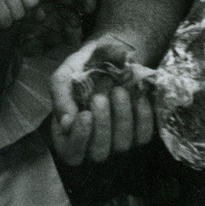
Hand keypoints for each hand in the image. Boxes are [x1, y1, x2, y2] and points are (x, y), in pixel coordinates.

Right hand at [50, 36, 154, 164]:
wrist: (114, 52)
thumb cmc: (84, 67)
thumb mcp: (65, 75)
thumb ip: (61, 97)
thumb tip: (66, 123)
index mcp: (70, 134)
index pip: (72, 153)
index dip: (80, 138)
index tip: (85, 114)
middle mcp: (93, 143)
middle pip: (99, 153)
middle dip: (102, 125)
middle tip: (100, 98)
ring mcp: (118, 141)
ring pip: (122, 145)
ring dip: (121, 117)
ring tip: (119, 90)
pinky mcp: (140, 133)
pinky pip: (143, 135)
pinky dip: (142, 116)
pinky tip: (138, 97)